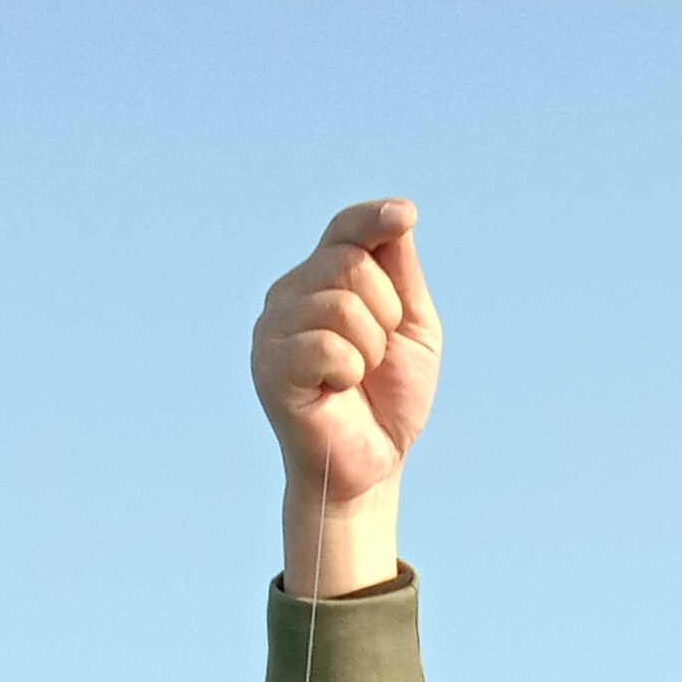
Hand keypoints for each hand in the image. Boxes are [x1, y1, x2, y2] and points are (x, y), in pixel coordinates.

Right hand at [252, 199, 440, 598]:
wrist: (372, 466)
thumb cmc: (389, 400)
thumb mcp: (411, 328)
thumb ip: (400, 274)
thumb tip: (396, 217)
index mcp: (321, 281)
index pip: (344, 230)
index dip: (373, 218)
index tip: (405, 215)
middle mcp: (289, 296)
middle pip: (350, 262)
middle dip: (386, 312)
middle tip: (377, 356)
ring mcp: (273, 331)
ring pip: (340, 304)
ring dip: (370, 348)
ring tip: (357, 376)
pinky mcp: (270, 368)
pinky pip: (325, 345)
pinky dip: (349, 370)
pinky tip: (337, 390)